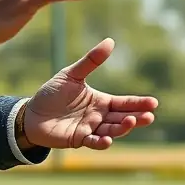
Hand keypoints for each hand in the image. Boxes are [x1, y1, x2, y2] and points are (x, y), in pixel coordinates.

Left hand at [20, 38, 158, 149]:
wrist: (31, 113)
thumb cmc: (52, 93)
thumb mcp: (72, 74)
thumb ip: (91, 61)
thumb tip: (110, 41)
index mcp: (101, 102)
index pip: (124, 103)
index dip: (138, 103)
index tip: (153, 103)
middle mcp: (99, 117)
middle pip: (122, 118)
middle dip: (137, 117)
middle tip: (150, 115)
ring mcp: (90, 129)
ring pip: (111, 131)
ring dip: (122, 128)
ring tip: (131, 121)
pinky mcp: (79, 140)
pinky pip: (93, 142)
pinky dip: (101, 142)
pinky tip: (108, 140)